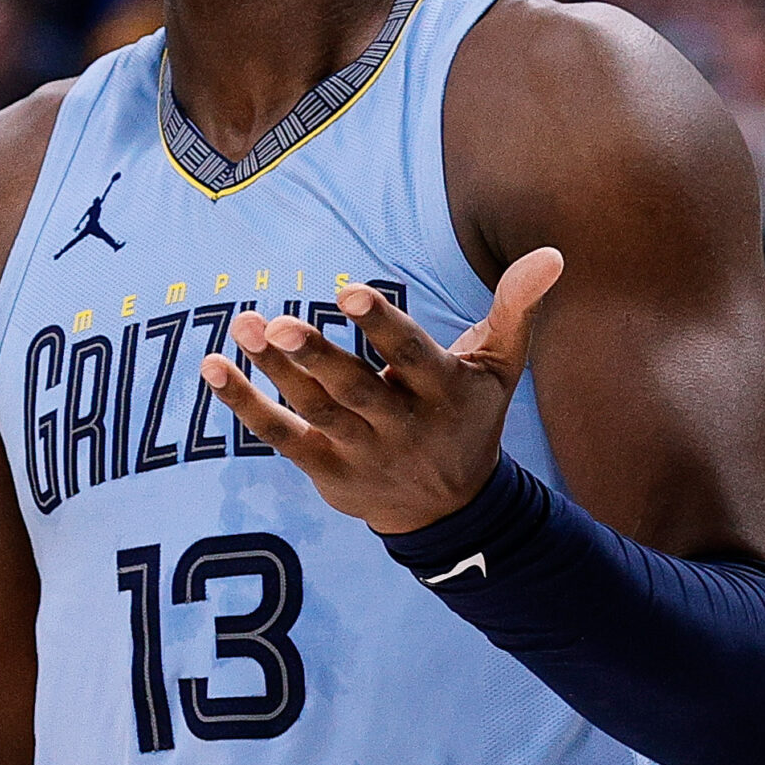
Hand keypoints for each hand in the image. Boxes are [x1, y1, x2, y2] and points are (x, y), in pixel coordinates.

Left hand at [204, 248, 563, 533]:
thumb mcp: (499, 367)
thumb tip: (553, 253)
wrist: (451, 512)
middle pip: (354, 391)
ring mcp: (360, 452)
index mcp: (443, 394)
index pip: (409, 358)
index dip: (380, 326)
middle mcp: (401, 427)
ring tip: (245, 324)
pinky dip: (244, 405)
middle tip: (278, 322)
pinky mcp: (325, 471)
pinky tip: (211, 369)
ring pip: (313, 409)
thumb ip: (516, 308)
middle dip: (316, 357)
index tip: (348, 290)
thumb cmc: (471, 417)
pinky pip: (280, 436)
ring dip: (273, 371)